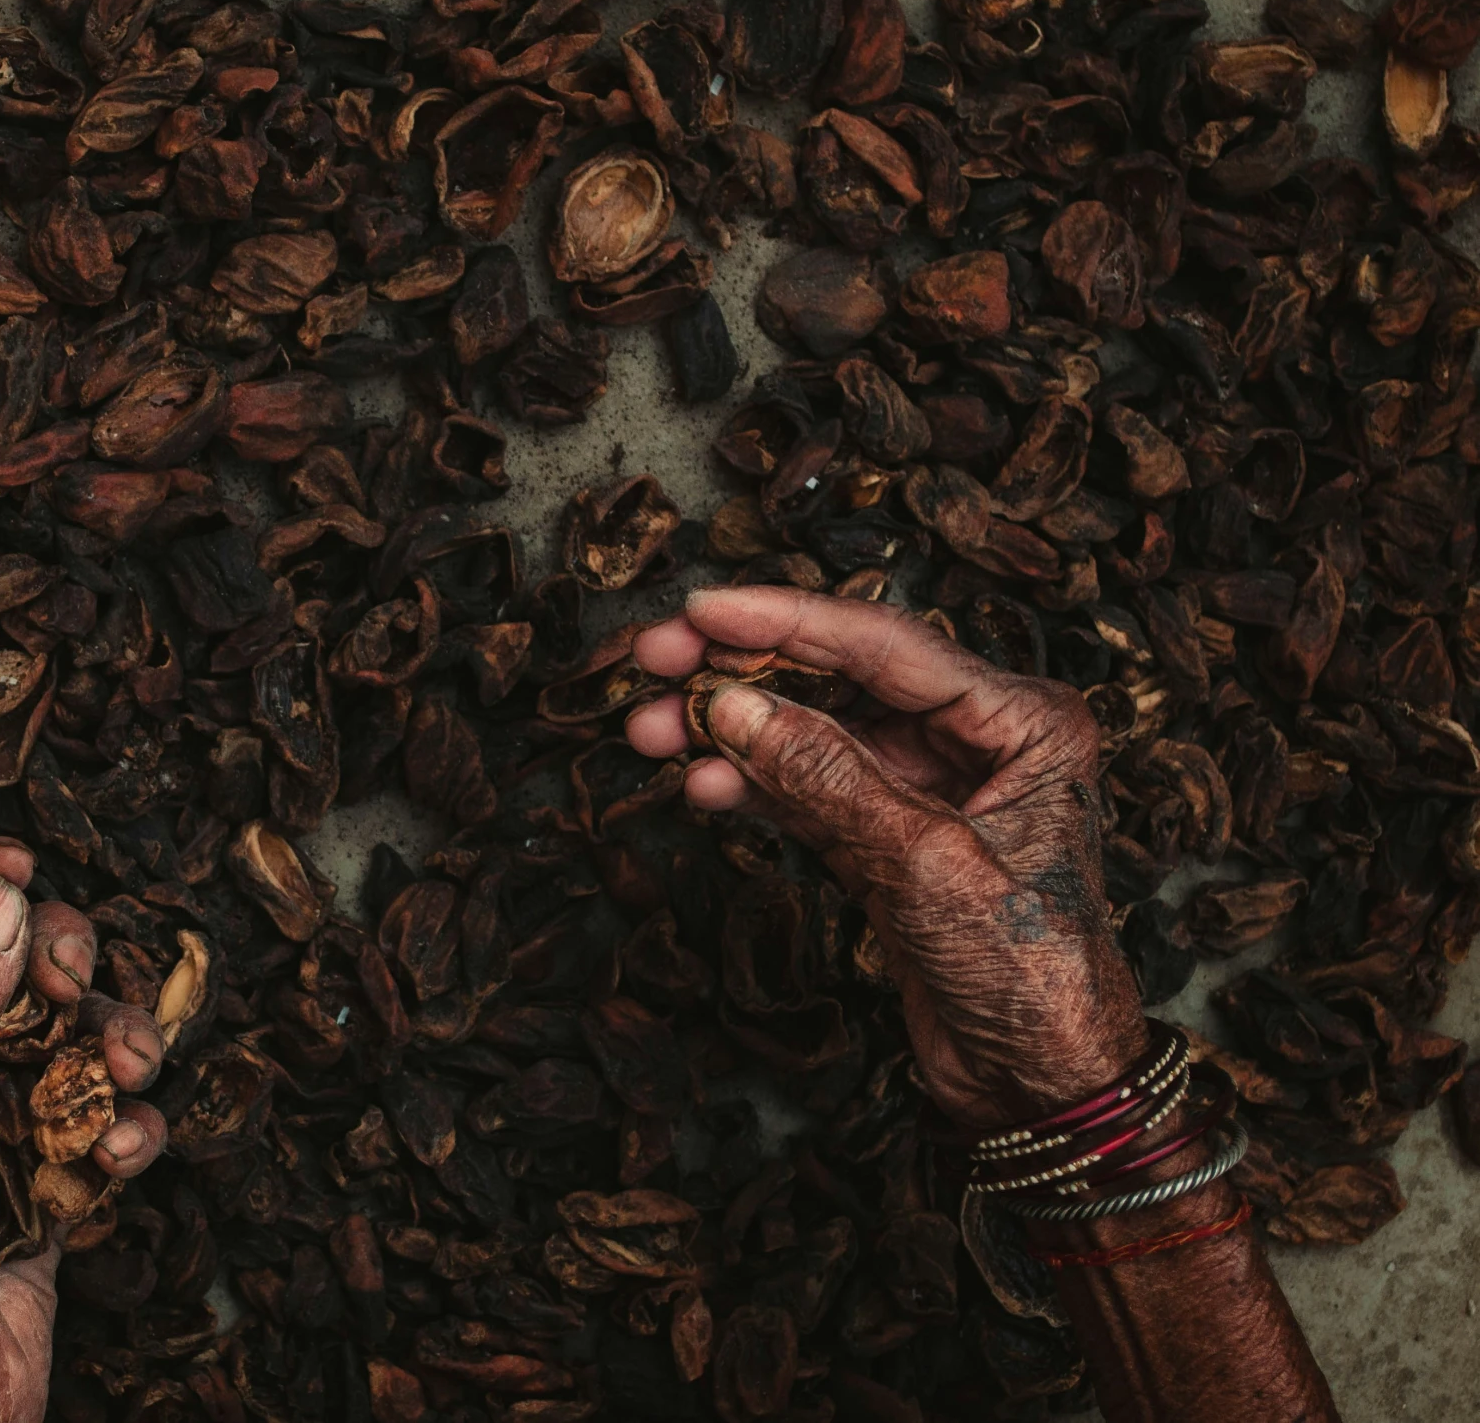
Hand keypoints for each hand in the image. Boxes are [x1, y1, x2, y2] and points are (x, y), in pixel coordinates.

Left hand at [0, 837, 168, 1422]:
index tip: (19, 857)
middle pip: (3, 969)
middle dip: (53, 960)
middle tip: (73, 976)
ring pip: (70, 1038)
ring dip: (110, 1038)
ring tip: (123, 1066)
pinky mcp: (53, 1186)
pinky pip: (108, 1123)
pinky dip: (126, 1129)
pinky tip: (114, 1158)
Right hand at [624, 587, 1147, 1131]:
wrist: (1044, 1086)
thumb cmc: (1029, 976)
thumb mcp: (927, 865)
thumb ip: (829, 779)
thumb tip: (736, 710)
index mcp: (1023, 720)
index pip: (884, 646)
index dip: (783, 621)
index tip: (701, 609)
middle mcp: (980, 739)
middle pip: (840, 678)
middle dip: (743, 670)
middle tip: (656, 660)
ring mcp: (931, 788)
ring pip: (812, 732)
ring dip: (732, 731)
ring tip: (651, 730)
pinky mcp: (891, 838)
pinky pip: (808, 790)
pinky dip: (752, 786)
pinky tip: (700, 782)